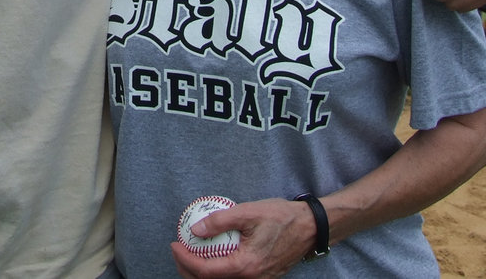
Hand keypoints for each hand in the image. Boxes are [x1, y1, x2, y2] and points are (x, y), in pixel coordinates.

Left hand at [170, 198, 310, 278]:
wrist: (310, 228)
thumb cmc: (282, 218)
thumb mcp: (248, 212)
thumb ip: (220, 221)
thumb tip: (196, 229)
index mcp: (245, 266)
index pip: (205, 271)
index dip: (184, 259)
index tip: (175, 244)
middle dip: (188, 269)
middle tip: (178, 251)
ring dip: (202, 271)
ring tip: (191, 252)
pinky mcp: (262, 277)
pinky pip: (234, 278)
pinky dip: (218, 269)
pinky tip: (212, 254)